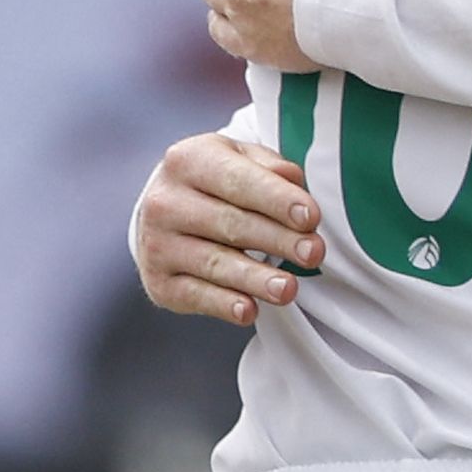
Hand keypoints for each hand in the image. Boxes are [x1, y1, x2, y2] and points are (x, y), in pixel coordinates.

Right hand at [136, 134, 324, 324]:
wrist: (166, 211)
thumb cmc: (219, 183)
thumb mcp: (242, 160)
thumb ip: (271, 169)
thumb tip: (293, 186)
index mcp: (189, 161)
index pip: (239, 181)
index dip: (277, 200)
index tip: (310, 217)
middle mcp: (165, 201)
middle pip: (231, 224)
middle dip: (278, 239)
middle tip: (314, 252)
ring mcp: (157, 244)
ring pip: (215, 264)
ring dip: (255, 279)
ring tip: (288, 288)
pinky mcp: (159, 282)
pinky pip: (195, 295)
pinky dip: (223, 304)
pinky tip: (248, 311)